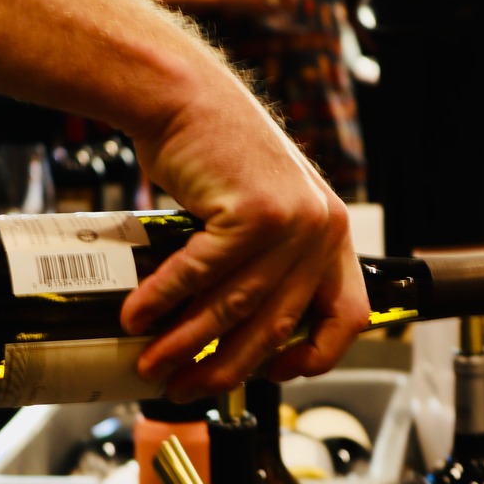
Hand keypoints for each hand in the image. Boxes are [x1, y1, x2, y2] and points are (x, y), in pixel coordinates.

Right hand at [120, 58, 368, 399]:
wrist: (188, 97)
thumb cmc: (218, 154)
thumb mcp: (267, 209)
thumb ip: (271, 263)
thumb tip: (242, 332)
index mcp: (334, 234)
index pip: (346, 317)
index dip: (314, 357)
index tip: (276, 375)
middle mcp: (322, 228)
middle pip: (276, 324)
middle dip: (227, 366)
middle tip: (187, 386)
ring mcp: (290, 220)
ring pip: (234, 306)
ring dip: (187, 343)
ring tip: (153, 364)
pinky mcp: (251, 211)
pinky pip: (201, 274)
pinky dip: (164, 300)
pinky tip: (137, 318)